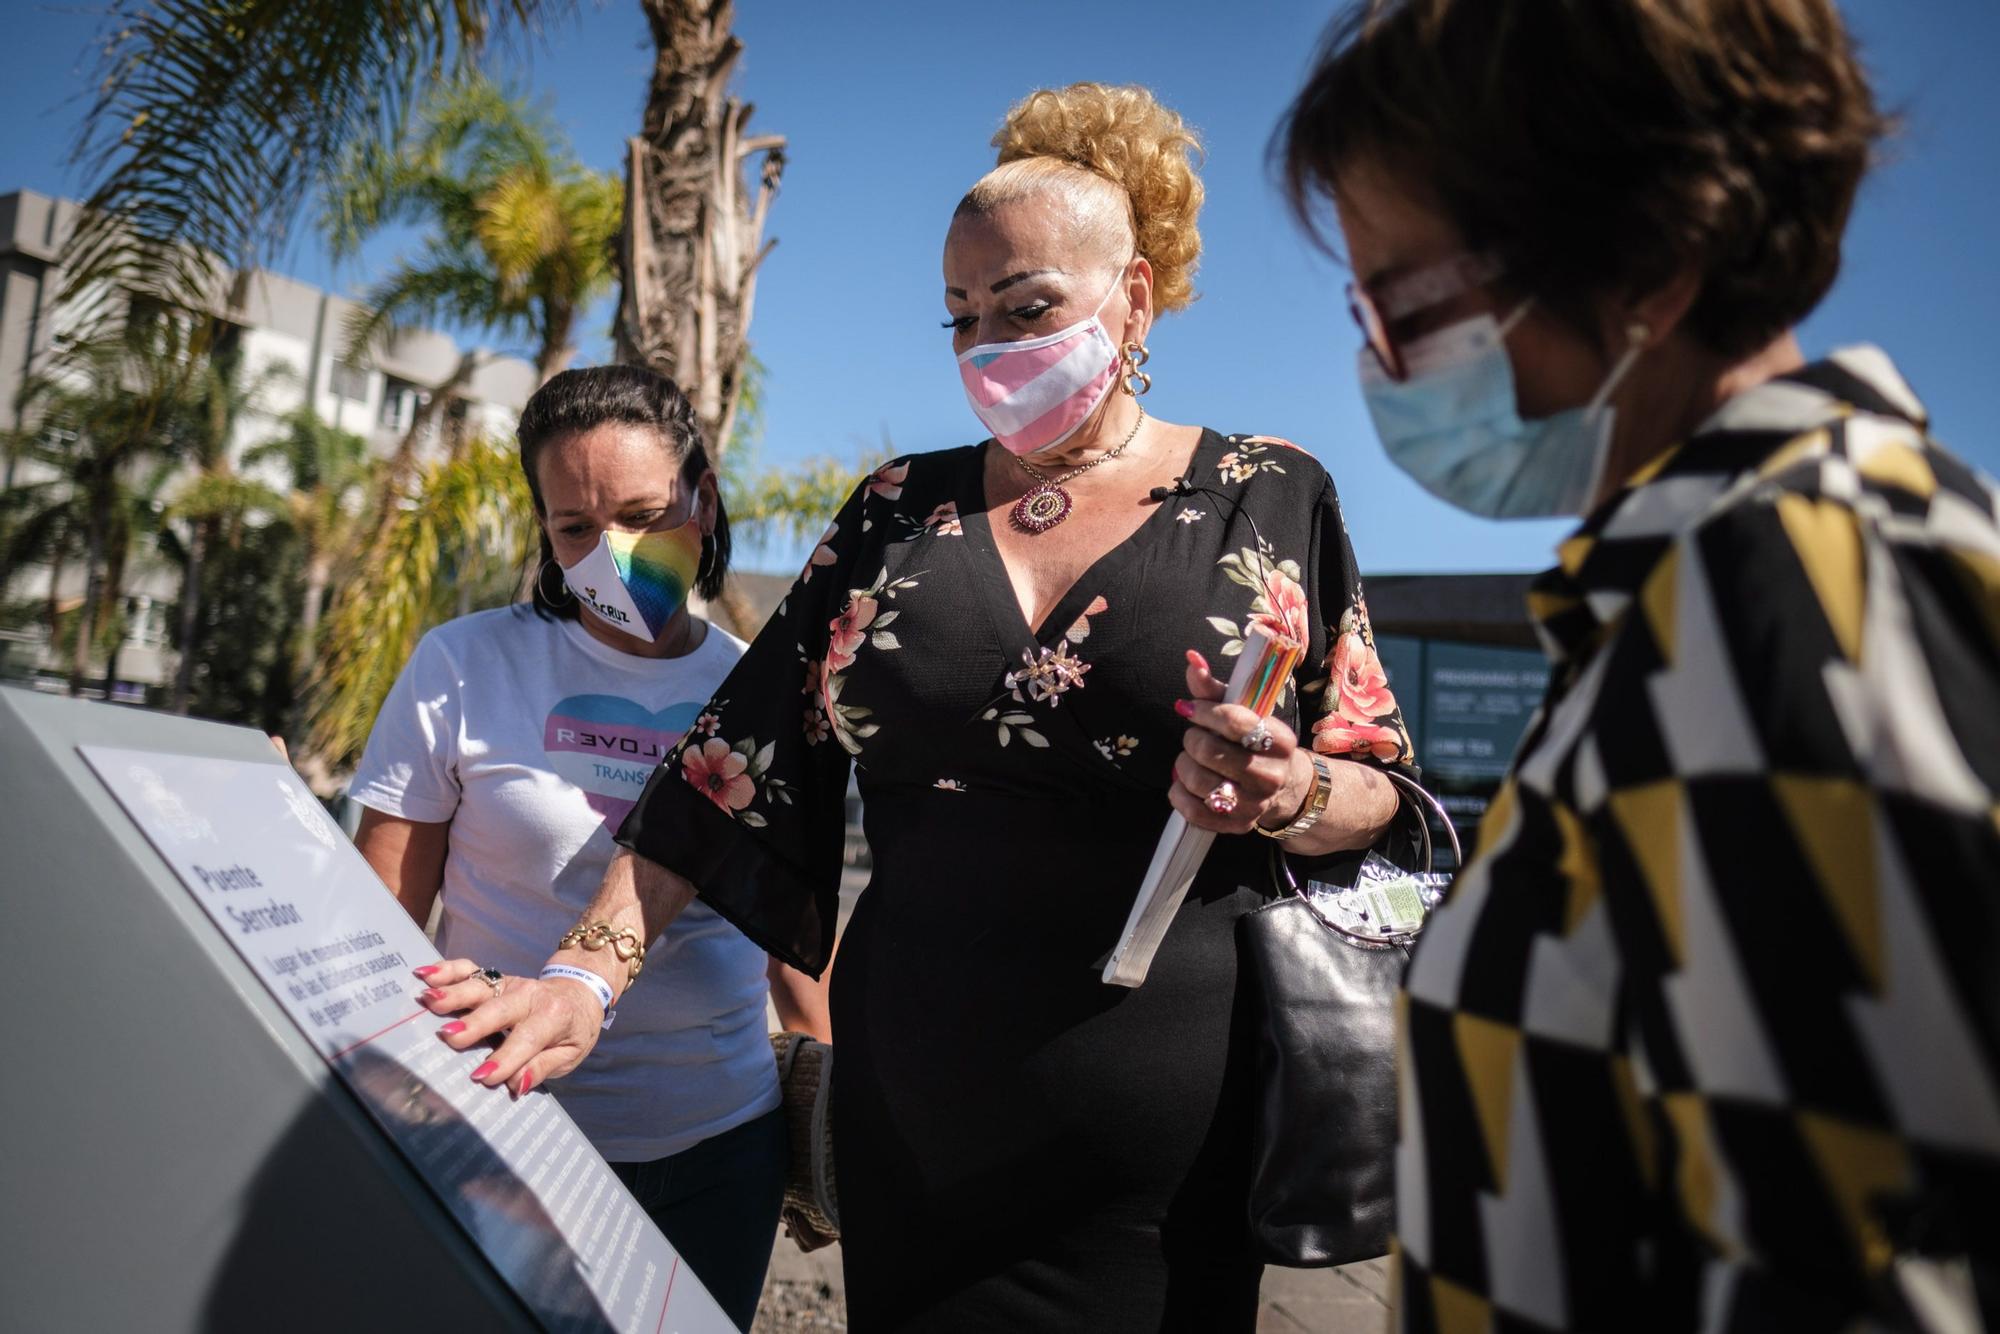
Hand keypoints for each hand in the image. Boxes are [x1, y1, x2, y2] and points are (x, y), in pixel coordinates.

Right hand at [413, 957, 608, 1095]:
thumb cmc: (573, 1030)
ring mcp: (509, 984)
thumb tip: (515, 1085)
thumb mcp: (569, 1054)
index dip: (506, 1058)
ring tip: (429, 1000)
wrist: (580, 993)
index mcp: (554, 1016)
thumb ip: (541, 1068)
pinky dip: (447, 970)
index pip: (528, 1039)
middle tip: (448, 1036)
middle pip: (498, 1010)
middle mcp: (529, 996)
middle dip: (474, 1024)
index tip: (482, 1077)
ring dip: (453, 993)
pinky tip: (425, 974)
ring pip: (479, 986)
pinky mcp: (495, 979)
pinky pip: (470, 970)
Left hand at [1169, 649, 1311, 834]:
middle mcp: (1271, 774)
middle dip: (1192, 739)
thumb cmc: (1252, 741)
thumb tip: (1191, 659)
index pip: (1235, 721)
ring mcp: (1255, 804)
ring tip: (1191, 760)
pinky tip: (1184, 784)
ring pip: (1197, 780)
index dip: (1204, 711)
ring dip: (1183, 765)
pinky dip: (1178, 794)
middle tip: (1195, 738)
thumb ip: (1213, 687)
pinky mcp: (1237, 825)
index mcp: (1280, 740)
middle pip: (1209, 751)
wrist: (1282, 786)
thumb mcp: (1241, 710)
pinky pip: (1193, 811)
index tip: (1191, 709)